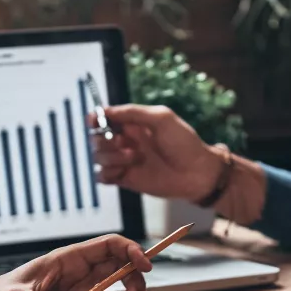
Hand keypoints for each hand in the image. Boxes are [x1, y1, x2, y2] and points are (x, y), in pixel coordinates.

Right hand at [91, 105, 222, 201]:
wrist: (196, 173)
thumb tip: (106, 111)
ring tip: (133, 157)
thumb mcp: (162, 118)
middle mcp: (126, 141)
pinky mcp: (125, 179)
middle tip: (123, 143)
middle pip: (97, 138)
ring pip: (98, 157)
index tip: (94, 121)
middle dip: (104, 140)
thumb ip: (133, 112)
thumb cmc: (184, 143)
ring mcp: (125, 161)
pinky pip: (102, 176)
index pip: (104, 118)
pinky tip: (121, 172)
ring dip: (110, 157)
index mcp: (134, 124)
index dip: (95, 119)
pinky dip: (105, 174)